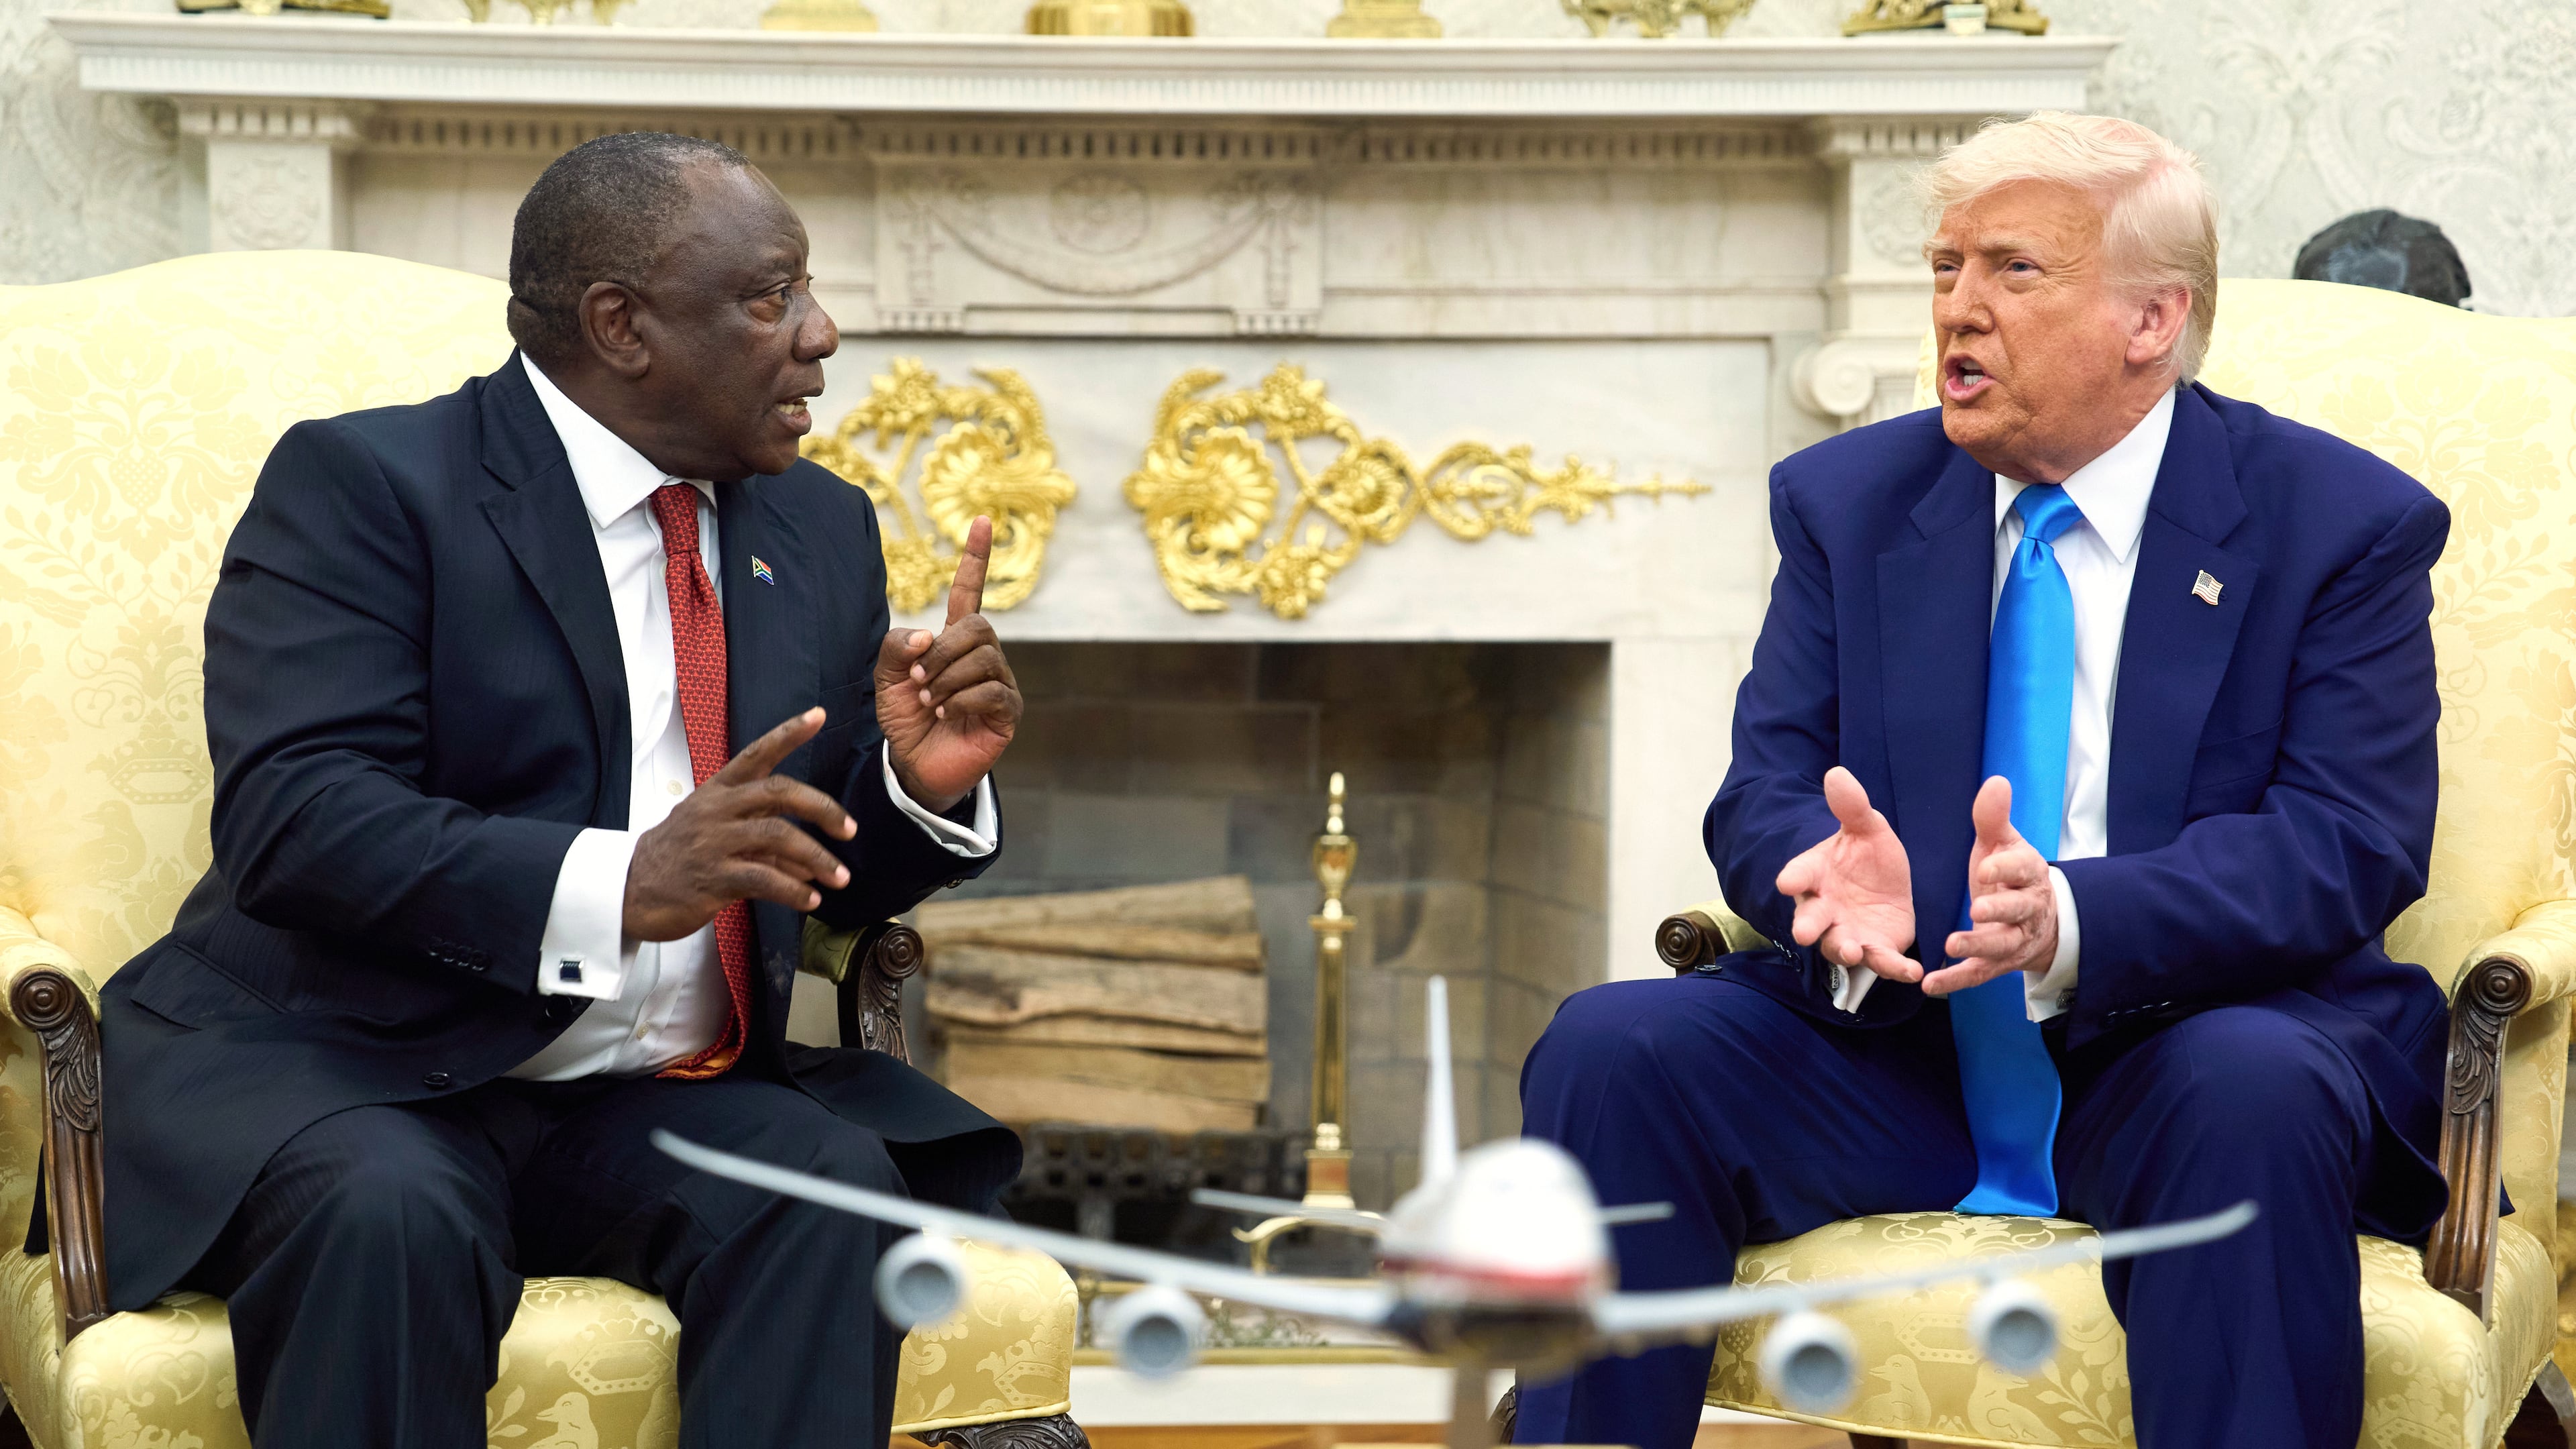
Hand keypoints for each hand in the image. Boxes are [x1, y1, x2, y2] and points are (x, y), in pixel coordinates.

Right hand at [623, 708, 858, 941]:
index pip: (756, 754)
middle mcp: (716, 810)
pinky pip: (764, 879)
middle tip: (850, 829)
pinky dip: (794, 890)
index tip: (819, 715)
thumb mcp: (715, 835)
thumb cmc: (676, 859)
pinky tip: (811, 900)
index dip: (788, 733)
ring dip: (817, 858)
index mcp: (717, 792)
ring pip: (777, 837)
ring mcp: (713, 842)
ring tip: (841, 878)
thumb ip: (763, 841)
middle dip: (822, 808)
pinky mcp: (712, 878)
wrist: (626, 892)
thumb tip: (811, 862)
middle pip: (778, 792)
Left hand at [877, 515, 1020, 813]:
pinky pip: (991, 690)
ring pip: (984, 658)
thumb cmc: (906, 719)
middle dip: (941, 652)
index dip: (975, 557)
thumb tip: (930, 633)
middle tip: (917, 681)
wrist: (915, 765)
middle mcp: (984, 656)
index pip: (970, 591)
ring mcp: (1000, 682)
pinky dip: (960, 699)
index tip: (982, 520)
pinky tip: (946, 712)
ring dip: (946, 679)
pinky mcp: (1008, 711)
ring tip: (929, 701)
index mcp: (956, 640)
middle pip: (977, 627)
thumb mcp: (887, 678)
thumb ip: (897, 646)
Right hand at [1775, 766, 1919, 982]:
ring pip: (1841, 946)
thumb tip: (1836, 774)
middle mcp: (1825, 908)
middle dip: (1808, 925)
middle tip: (1803, 931)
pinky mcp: (1877, 949)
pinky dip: (1895, 969)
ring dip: (1845, 950)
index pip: (1800, 874)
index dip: (1793, 878)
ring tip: (1853, 952)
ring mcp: (1849, 932)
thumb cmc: (1868, 857)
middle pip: (1812, 919)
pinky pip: (1883, 962)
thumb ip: (1852, 807)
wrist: (1888, 888)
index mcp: (1816, 874)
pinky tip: (1913, 973)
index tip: (1786, 881)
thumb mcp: (1867, 828)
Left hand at [1924, 775, 2058, 995]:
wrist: (2041, 918)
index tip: (1985, 866)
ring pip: (2000, 946)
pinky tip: (1930, 985)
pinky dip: (1955, 981)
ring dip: (1977, 947)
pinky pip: (1978, 975)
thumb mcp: (2003, 844)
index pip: (2021, 869)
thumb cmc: (2012, 874)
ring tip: (1951, 945)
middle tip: (1977, 910)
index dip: (2004, 869)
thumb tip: (1997, 781)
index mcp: (2029, 874)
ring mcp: (2014, 940)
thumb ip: (1993, 817)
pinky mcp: (1997, 964)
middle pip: (2016, 912)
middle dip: (1998, 911)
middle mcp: (2026, 909)